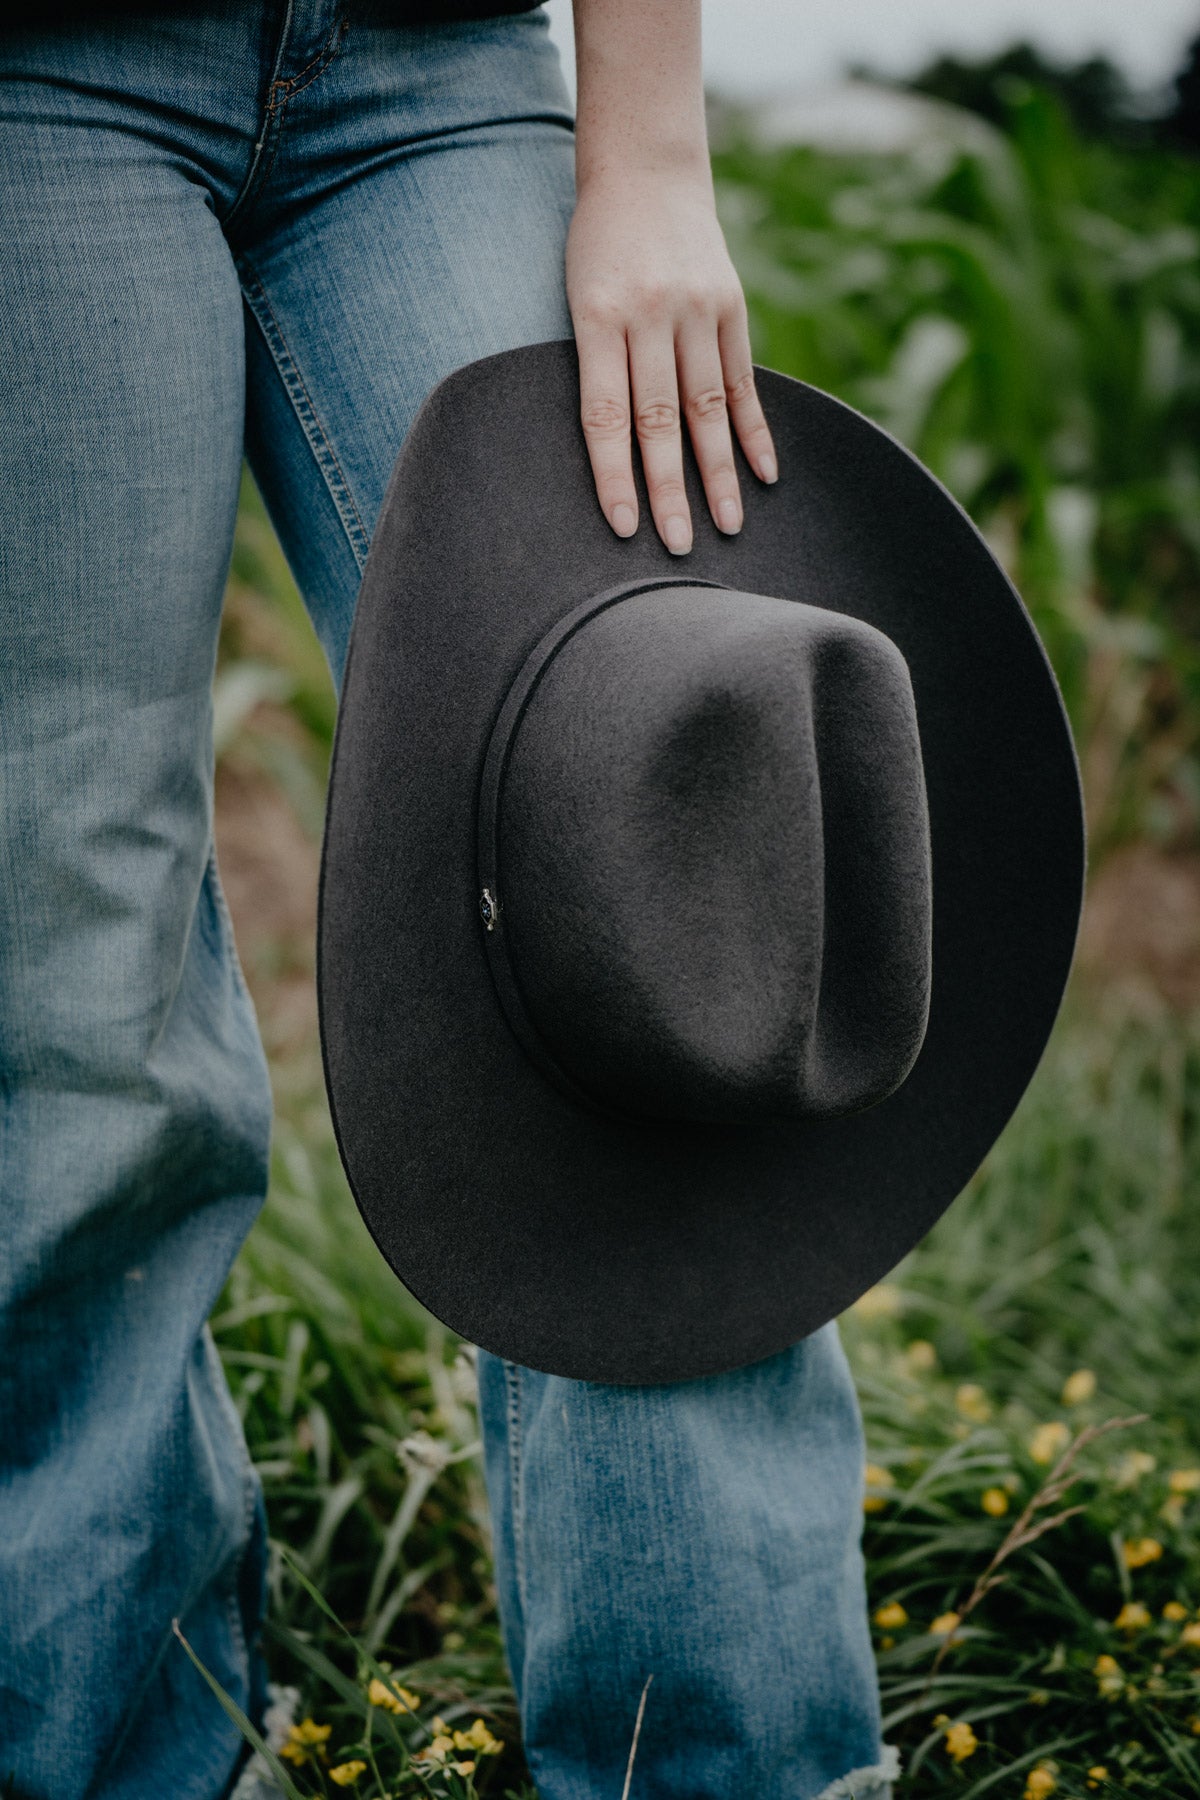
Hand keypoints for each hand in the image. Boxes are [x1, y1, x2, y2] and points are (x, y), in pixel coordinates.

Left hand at [565, 164, 777, 555]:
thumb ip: (596, 364)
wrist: (645, 169)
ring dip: (719, 472)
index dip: (614, 476)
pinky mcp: (732, 304)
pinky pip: (743, 379)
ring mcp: (697, 309)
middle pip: (660, 420)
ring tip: (727, 526)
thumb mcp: (577, 295)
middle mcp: (652, 314)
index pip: (605, 415)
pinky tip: (764, 474)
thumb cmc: (596, 247)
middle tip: (680, 548)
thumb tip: (616, 452)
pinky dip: (754, 429)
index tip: (624, 527)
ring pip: (708, 407)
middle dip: (669, 491)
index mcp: (599, 316)